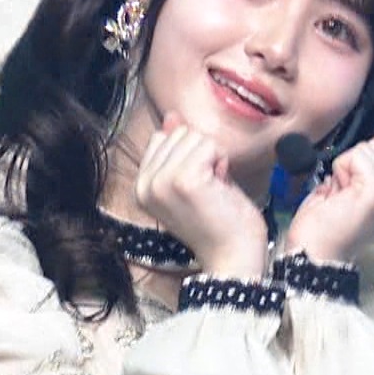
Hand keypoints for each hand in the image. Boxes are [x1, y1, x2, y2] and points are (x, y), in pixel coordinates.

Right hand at [135, 113, 269, 278]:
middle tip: (209, 189)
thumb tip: (171, 117)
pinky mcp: (184, 180)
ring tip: (214, 189)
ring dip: (213, 158)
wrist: (232, 257)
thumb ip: (178, 150)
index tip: (198, 185)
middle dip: (202, 154)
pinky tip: (220, 186)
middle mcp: (144, 184)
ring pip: (195, 136)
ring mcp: (162, 181)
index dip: (190, 155)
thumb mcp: (192, 181)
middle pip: (179, 132)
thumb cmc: (219, 223)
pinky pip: (209, 145)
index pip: (163, 137)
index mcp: (141, 186)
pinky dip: (221, 162)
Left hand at [286, 122, 373, 263]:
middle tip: (343, 199)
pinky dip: (340, 172)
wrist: (314, 254)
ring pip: (366, 150)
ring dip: (344, 171)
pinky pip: (357, 157)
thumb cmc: (325, 226)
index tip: (349, 197)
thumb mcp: (352, 184)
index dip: (357, 169)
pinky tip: (338, 196)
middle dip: (352, 168)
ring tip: (340, 199)